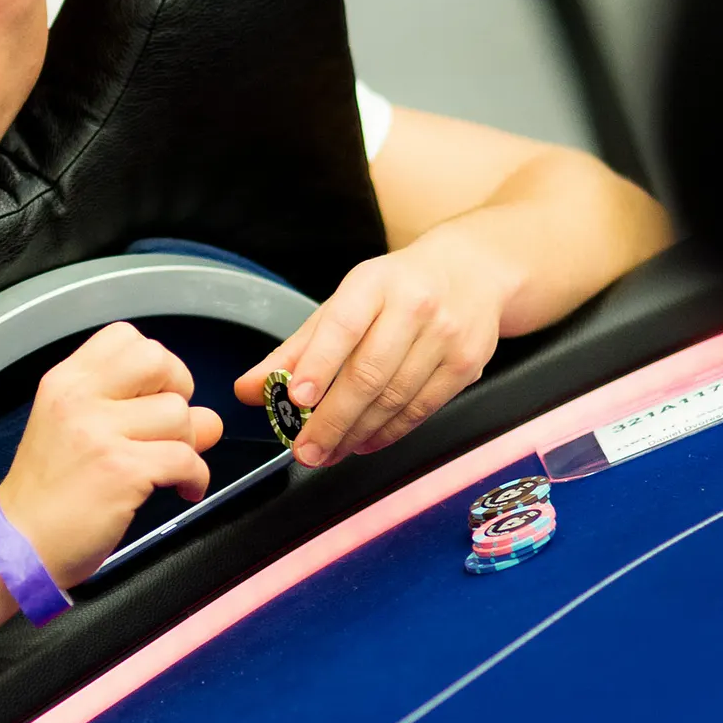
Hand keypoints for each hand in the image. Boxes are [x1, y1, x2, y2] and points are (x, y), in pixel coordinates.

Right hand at [0, 323, 222, 587]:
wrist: (17, 545)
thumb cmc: (48, 494)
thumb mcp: (75, 432)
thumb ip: (132, 411)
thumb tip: (205, 417)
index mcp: (65, 382)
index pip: (126, 337)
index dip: (155, 364)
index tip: (153, 396)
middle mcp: (79, 398)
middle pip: (158, 360)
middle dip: (179, 390)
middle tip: (170, 427)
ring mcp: (100, 433)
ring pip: (179, 413)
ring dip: (189, 443)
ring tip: (171, 468)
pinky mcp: (121, 471)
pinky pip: (186, 458)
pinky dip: (196, 477)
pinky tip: (184, 490)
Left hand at [238, 230, 511, 468]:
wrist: (474, 271)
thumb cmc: (396, 290)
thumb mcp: (344, 304)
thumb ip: (296, 349)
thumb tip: (248, 389)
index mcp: (374, 283)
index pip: (343, 325)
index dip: (319, 363)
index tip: (296, 397)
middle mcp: (414, 305)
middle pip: (369, 373)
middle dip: (332, 419)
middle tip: (305, 450)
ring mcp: (446, 336)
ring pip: (395, 398)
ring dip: (356, 433)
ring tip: (328, 452)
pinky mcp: (467, 364)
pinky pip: (421, 409)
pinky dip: (388, 433)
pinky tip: (364, 442)